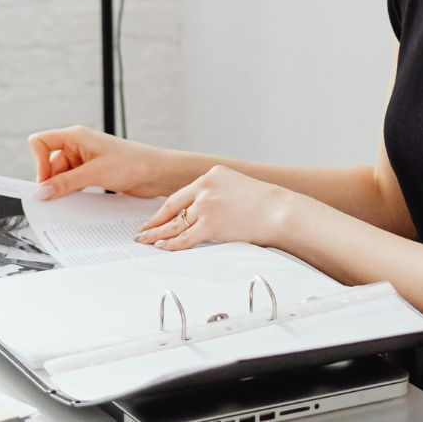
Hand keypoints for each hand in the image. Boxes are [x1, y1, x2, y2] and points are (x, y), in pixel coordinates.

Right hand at [28, 125, 184, 199]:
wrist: (157, 173)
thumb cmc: (131, 163)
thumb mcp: (94, 174)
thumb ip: (65, 183)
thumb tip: (40, 192)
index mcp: (75, 136)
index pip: (40, 142)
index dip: (38, 162)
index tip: (47, 181)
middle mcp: (77, 146)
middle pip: (49, 162)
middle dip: (51, 181)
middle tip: (57, 198)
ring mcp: (84, 159)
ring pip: (60, 175)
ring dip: (62, 188)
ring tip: (72, 199)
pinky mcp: (92, 172)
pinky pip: (72, 182)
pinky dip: (72, 191)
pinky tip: (78, 201)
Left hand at [133, 165, 298, 250]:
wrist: (280, 211)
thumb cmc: (266, 204)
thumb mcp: (239, 188)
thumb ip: (220, 195)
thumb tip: (205, 212)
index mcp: (212, 175)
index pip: (182, 194)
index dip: (166, 208)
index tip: (156, 217)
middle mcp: (206, 187)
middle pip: (173, 207)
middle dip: (155, 221)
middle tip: (142, 231)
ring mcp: (207, 205)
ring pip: (175, 223)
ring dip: (158, 234)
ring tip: (145, 241)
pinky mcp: (210, 224)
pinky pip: (185, 237)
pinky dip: (171, 244)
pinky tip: (161, 247)